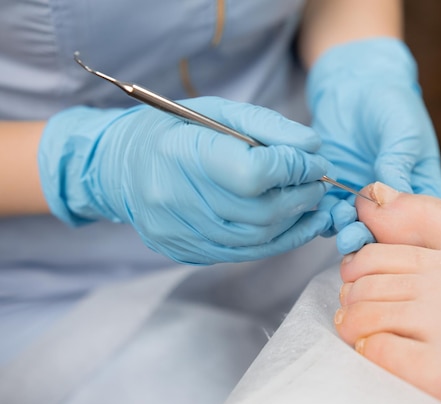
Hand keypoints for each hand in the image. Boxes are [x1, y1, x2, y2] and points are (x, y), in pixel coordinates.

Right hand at [39, 97, 331, 263]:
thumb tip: (313, 149)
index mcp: (180, 153)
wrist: (120, 168)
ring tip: (312, 201)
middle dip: (302, 196)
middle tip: (319, 182)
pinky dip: (278, 240)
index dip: (293, 169)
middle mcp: (174, 198)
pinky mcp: (185, 252)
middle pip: (259, 211)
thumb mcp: (216, 111)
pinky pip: (244, 253)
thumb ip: (267, 126)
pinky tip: (295, 223)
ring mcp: (178, 232)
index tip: (314, 161)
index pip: (253, 173)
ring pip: (257, 238)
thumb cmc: (172, 131)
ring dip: (296, 221)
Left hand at [306, 37, 440, 253]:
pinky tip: (321, 212)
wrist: (355, 84)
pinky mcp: (334, 190)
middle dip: (370, 239)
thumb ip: (398, 163)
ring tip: (339, 220)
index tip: (390, 239)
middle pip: (384, 234)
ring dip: (345, 230)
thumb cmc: (391, 103)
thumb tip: (393, 197)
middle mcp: (392, 201)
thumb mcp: (403, 131)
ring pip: (355, 228)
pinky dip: (324, 217)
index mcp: (420, 188)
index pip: (420, 223)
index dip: (406, 238)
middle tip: (356, 236)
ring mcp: (361, 198)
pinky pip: (328, 213)